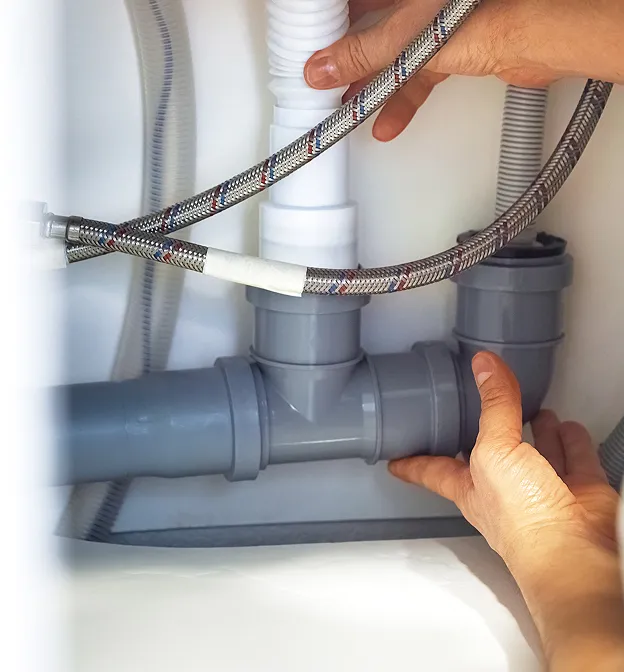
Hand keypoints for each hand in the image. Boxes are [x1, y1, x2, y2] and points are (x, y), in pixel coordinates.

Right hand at [304, 0, 623, 140]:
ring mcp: (437, 21)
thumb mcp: (405, 37)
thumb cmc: (483, 13)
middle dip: (348, 60)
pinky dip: (403, 99)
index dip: (331, 23)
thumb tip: (323, 68)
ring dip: (373, 87)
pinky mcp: (456, 46)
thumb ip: (363, 53)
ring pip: (393, 55)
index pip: (356, 3)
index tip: (310, 44)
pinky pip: (418, 73)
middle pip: (371, 27)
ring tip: (351, 109)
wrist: (538, 34)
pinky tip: (388, 122)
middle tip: (326, 82)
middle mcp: (418, 0)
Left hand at [390, 351, 623, 670]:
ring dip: (533, 432)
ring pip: (535, 454)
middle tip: (478, 414)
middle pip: (490, 456)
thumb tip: (483, 366)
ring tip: (528, 410)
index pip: (431, 469)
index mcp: (470, 486)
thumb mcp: (494, 451)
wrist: (573, 552)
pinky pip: (574, 459)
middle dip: (486, 435)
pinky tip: (566, 428)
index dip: (412, 462)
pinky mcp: (577, 491)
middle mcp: (503, 490)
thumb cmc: (522, 519)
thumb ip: (492, 407)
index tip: (394, 460)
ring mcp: (541, 491)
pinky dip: (571, 442)